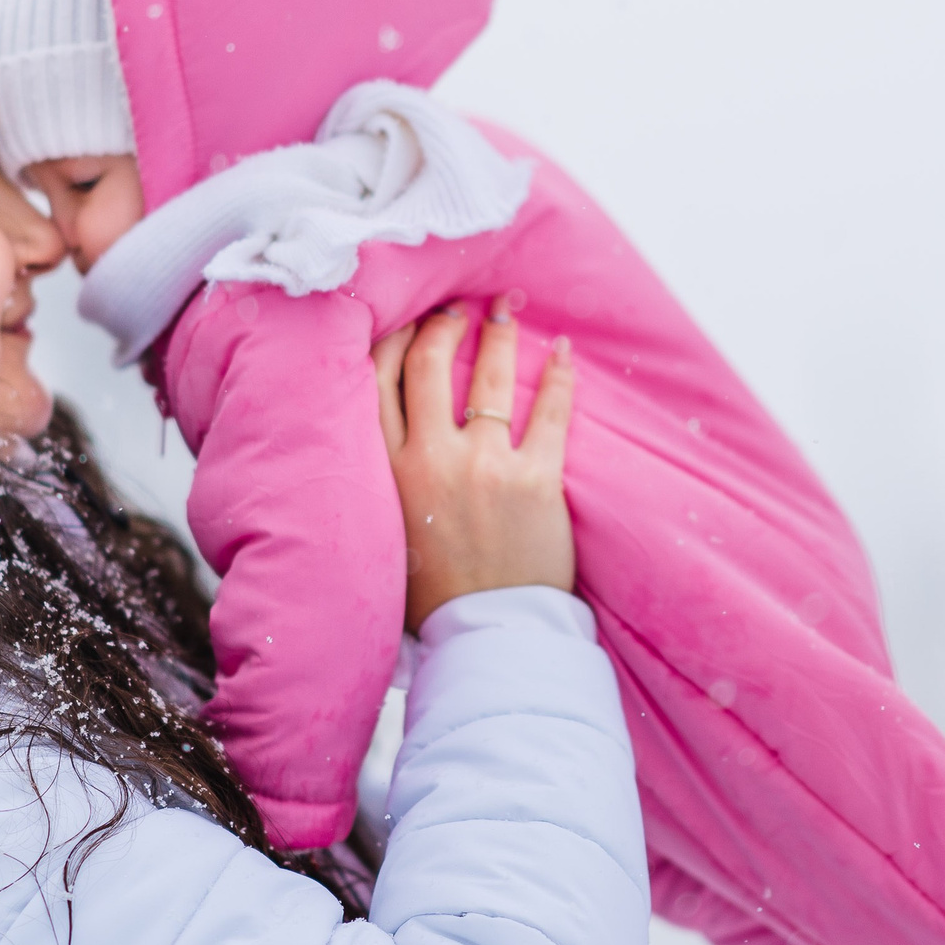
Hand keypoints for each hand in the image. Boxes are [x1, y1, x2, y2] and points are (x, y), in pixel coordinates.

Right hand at [372, 298, 577, 632]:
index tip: (413, 318)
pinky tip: (563, 352)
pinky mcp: (535, 480)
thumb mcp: (384, 530)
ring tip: (507, 308)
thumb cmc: (434, 595)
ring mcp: (484, 466)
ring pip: (488, 377)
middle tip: (461, 306)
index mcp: (387, 470)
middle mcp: (430, 458)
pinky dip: (559, 377)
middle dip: (445, 323)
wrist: (486, 637)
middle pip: (428, 363)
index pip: (380, 381)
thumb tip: (381, 439)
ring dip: (499, 334)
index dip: (397, 338)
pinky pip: (550, 412)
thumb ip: (381, 480)